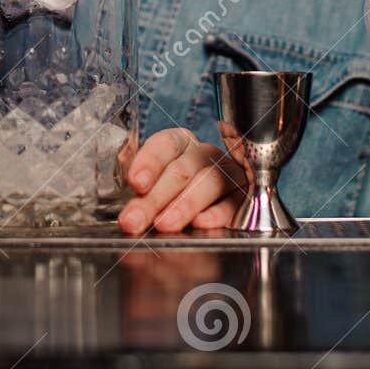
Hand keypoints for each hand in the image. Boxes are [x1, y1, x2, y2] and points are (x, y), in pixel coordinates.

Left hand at [117, 128, 246, 234]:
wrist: (208, 206)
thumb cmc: (172, 193)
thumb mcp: (152, 185)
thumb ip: (140, 191)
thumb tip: (127, 211)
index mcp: (180, 144)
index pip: (166, 144)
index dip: (150, 162)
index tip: (135, 182)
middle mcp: (205, 155)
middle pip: (182, 170)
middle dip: (155, 197)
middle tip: (135, 219)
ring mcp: (227, 174)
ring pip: (209, 182)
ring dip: (184, 205)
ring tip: (164, 224)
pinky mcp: (242, 198)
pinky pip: (233, 203)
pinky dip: (217, 214)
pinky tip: (200, 223)